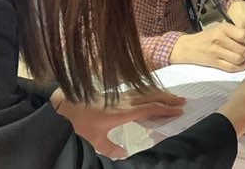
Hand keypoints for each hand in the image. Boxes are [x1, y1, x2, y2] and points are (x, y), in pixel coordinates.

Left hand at [51, 88, 184, 157]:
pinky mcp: (113, 95)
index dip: (164, 110)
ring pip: (144, 92)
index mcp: (121, 112)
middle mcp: (123, 101)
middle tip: (183, 101)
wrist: (61, 106)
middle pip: (150, 97)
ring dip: (159, 94)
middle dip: (167, 99)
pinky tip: (150, 94)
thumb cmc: (77, 124)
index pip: (149, 109)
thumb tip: (124, 154)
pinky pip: (137, 91)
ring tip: (171, 96)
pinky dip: (148, 92)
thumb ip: (110, 149)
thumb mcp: (92, 141)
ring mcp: (118, 96)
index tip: (179, 111)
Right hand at [170, 23, 244, 71]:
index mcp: (223, 28)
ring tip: (243, 58)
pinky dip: (239, 67)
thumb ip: (236, 33)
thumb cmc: (206, 37)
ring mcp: (216, 51)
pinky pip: (231, 67)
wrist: (187, 47)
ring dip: (244, 60)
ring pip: (238, 59)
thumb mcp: (220, 29)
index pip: (244, 35)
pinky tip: (240, 65)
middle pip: (243, 49)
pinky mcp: (213, 62)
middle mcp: (220, 38)